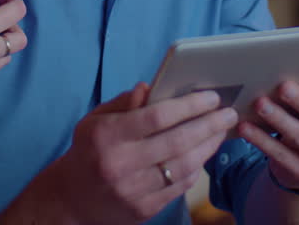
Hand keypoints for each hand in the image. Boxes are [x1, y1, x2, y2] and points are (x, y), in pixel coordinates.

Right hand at [28, 84, 238, 223]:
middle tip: (228, 113)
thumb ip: (123, 103)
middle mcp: (120, 164)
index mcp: (107, 136)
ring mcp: (132, 190)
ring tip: (221, 131)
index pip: (157, 116)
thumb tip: (149, 87)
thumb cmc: (88, 151)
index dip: (189, 105)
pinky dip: (195, 169)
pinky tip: (204, 154)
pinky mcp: (142, 210)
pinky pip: (178, 187)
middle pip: (177, 141)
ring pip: (182, 166)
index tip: (211, 97)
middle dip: (208, 125)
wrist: (70, 199)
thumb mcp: (95, 120)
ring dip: (208, 147)